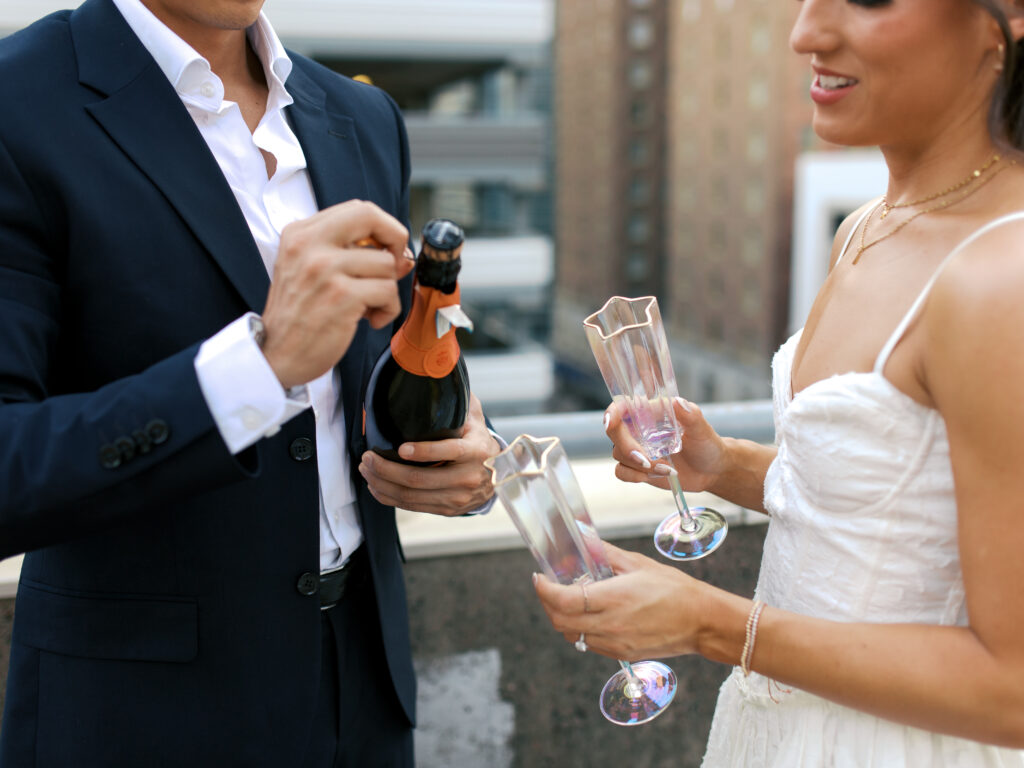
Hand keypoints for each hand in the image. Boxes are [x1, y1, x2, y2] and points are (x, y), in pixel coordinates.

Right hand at [260, 200, 414, 389]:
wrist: (275, 355)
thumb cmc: (299, 315)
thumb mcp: (314, 272)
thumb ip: (353, 255)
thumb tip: (403, 255)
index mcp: (300, 234)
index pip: (357, 209)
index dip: (383, 226)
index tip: (387, 248)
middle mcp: (309, 245)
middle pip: (371, 217)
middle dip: (395, 239)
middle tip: (393, 266)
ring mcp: (324, 269)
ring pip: (386, 264)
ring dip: (387, 289)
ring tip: (368, 305)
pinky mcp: (341, 296)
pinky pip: (388, 292)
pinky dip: (388, 310)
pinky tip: (369, 319)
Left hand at [358, 394, 500, 515]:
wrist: (499, 476)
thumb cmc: (478, 441)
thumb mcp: (474, 419)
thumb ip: (459, 399)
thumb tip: (441, 368)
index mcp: (475, 451)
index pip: (448, 452)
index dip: (423, 452)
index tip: (400, 448)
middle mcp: (467, 477)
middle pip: (419, 479)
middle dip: (386, 469)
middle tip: (367, 457)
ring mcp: (457, 498)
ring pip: (411, 496)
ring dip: (382, 483)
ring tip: (366, 469)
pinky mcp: (446, 510)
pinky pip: (411, 507)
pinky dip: (388, 497)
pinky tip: (375, 485)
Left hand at [532, 543, 705, 660]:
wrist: (701, 621)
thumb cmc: (675, 589)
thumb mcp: (638, 564)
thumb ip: (606, 554)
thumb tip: (584, 541)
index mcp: (613, 599)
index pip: (563, 601)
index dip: (544, 590)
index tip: (539, 578)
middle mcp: (609, 625)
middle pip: (559, 622)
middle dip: (548, 604)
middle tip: (549, 588)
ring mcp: (614, 643)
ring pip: (571, 635)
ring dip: (562, 618)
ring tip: (569, 600)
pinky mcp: (621, 654)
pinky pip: (589, 644)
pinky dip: (580, 629)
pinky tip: (590, 614)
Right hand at [608, 397, 727, 492]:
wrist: (711, 470)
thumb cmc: (706, 444)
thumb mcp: (701, 429)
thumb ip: (690, 414)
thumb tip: (678, 402)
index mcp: (649, 413)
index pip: (622, 407)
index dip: (612, 413)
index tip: (611, 423)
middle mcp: (639, 429)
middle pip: (614, 432)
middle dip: (627, 447)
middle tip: (647, 459)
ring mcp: (637, 449)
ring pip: (618, 454)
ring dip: (640, 464)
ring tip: (666, 468)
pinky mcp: (637, 468)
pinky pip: (621, 472)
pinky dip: (635, 476)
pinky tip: (657, 475)